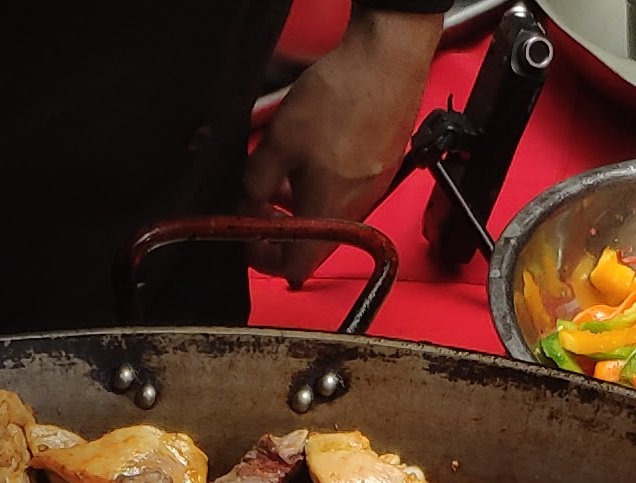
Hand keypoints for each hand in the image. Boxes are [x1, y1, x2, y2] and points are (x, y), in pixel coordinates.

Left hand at [242, 8, 443, 280]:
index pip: (296, 267)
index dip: (266, 260)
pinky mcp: (382, 167)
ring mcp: (374, 189)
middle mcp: (356, 210)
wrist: (387, 62)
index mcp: (329, 214)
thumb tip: (248, 201)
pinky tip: (310, 156)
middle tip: (256, 202)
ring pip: (330, 216)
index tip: (249, 237)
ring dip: (299, 205)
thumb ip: (256, 182)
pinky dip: (322, 187)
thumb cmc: (336, 101)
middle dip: (279, 228)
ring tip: (279, 174)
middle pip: (313, 242)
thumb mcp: (277, 143)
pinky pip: (347, 193)